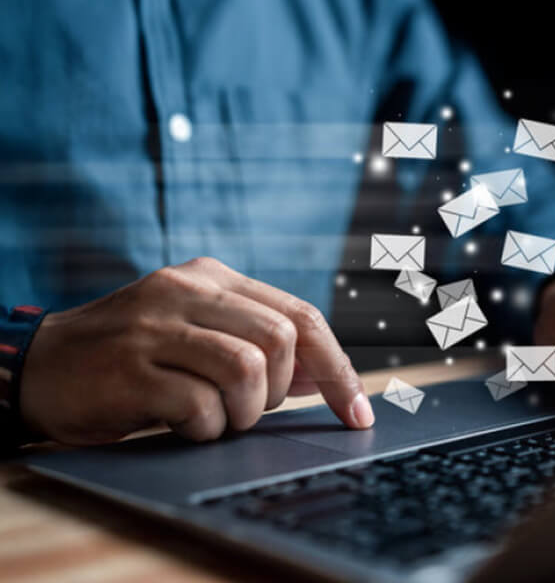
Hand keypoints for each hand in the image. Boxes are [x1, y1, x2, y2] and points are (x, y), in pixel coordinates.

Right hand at [20, 258, 373, 444]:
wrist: (46, 362)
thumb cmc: (137, 353)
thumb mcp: (200, 333)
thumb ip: (258, 345)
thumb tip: (321, 375)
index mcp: (213, 276)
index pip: (300, 315)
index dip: (338, 367)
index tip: (357, 412)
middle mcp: (188, 289)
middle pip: (282, 339)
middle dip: (280, 390)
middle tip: (250, 406)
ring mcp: (157, 325)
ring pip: (247, 370)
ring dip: (245, 411)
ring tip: (217, 416)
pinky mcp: (131, 367)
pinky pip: (200, 406)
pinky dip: (205, 428)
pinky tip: (183, 424)